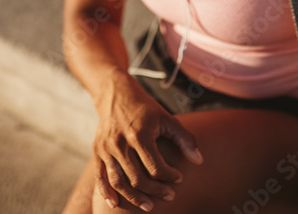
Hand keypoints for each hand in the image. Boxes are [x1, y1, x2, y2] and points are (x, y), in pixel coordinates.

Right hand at [92, 72, 202, 210]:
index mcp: (139, 134)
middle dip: (156, 191)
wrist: (116, 94)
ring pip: (119, 181)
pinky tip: (115, 204)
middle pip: (137, 178)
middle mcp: (120, 142)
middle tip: (170, 195)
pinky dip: (106, 192)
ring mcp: (106, 148)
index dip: (170, 176)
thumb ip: (185, 139)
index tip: (179, 178)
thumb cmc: (145, 108)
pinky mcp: (97, 151)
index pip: (156, 167)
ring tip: (149, 206)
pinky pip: (100, 176)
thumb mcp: (167, 118)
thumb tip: (199, 161)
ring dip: (134, 198)